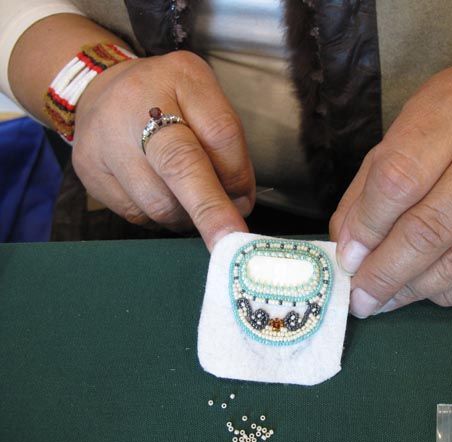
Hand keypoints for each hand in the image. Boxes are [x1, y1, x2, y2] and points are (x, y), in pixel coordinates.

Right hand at [73, 50, 254, 249]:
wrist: (100, 91)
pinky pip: (138, 215)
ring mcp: (104, 142)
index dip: (237, 175)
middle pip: (179, 164)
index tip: (246, 204)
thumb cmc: (167, 100)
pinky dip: (162, 216)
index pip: (219, 133)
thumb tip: (237, 202)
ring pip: (159, 203)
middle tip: (231, 238)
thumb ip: (227, 145)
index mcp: (179, 79)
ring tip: (192, 199)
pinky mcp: (90, 175)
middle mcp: (134, 105)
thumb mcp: (207, 102)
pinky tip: (165, 196)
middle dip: (210, 208)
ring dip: (188, 214)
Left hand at [330, 64, 451, 315]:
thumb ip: (371, 191)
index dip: (369, 225)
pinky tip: (433, 291)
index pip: (402, 174)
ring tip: (388, 299)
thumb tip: (347, 251)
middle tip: (361, 298)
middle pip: (438, 223)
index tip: (346, 260)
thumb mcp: (406, 140)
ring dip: (420, 288)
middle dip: (389, 270)